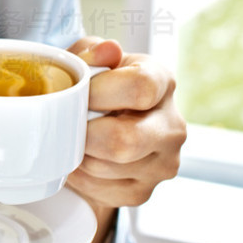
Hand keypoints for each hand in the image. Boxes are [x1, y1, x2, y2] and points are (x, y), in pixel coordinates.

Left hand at [65, 37, 185, 212]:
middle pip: (124, 141)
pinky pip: (99, 189)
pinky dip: (78, 175)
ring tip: (73, 138)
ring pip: (104, 168)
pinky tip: (80, 157)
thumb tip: (107, 50)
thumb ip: (91, 51)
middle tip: (69, 123)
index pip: (140, 88)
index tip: (80, 93)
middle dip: (84, 133)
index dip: (99, 92)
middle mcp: (172, 125)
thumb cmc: (96, 87)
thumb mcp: (89, 60)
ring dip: (77, 154)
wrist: (104, 126)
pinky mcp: (143, 191)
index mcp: (163, 82)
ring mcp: (163, 163)